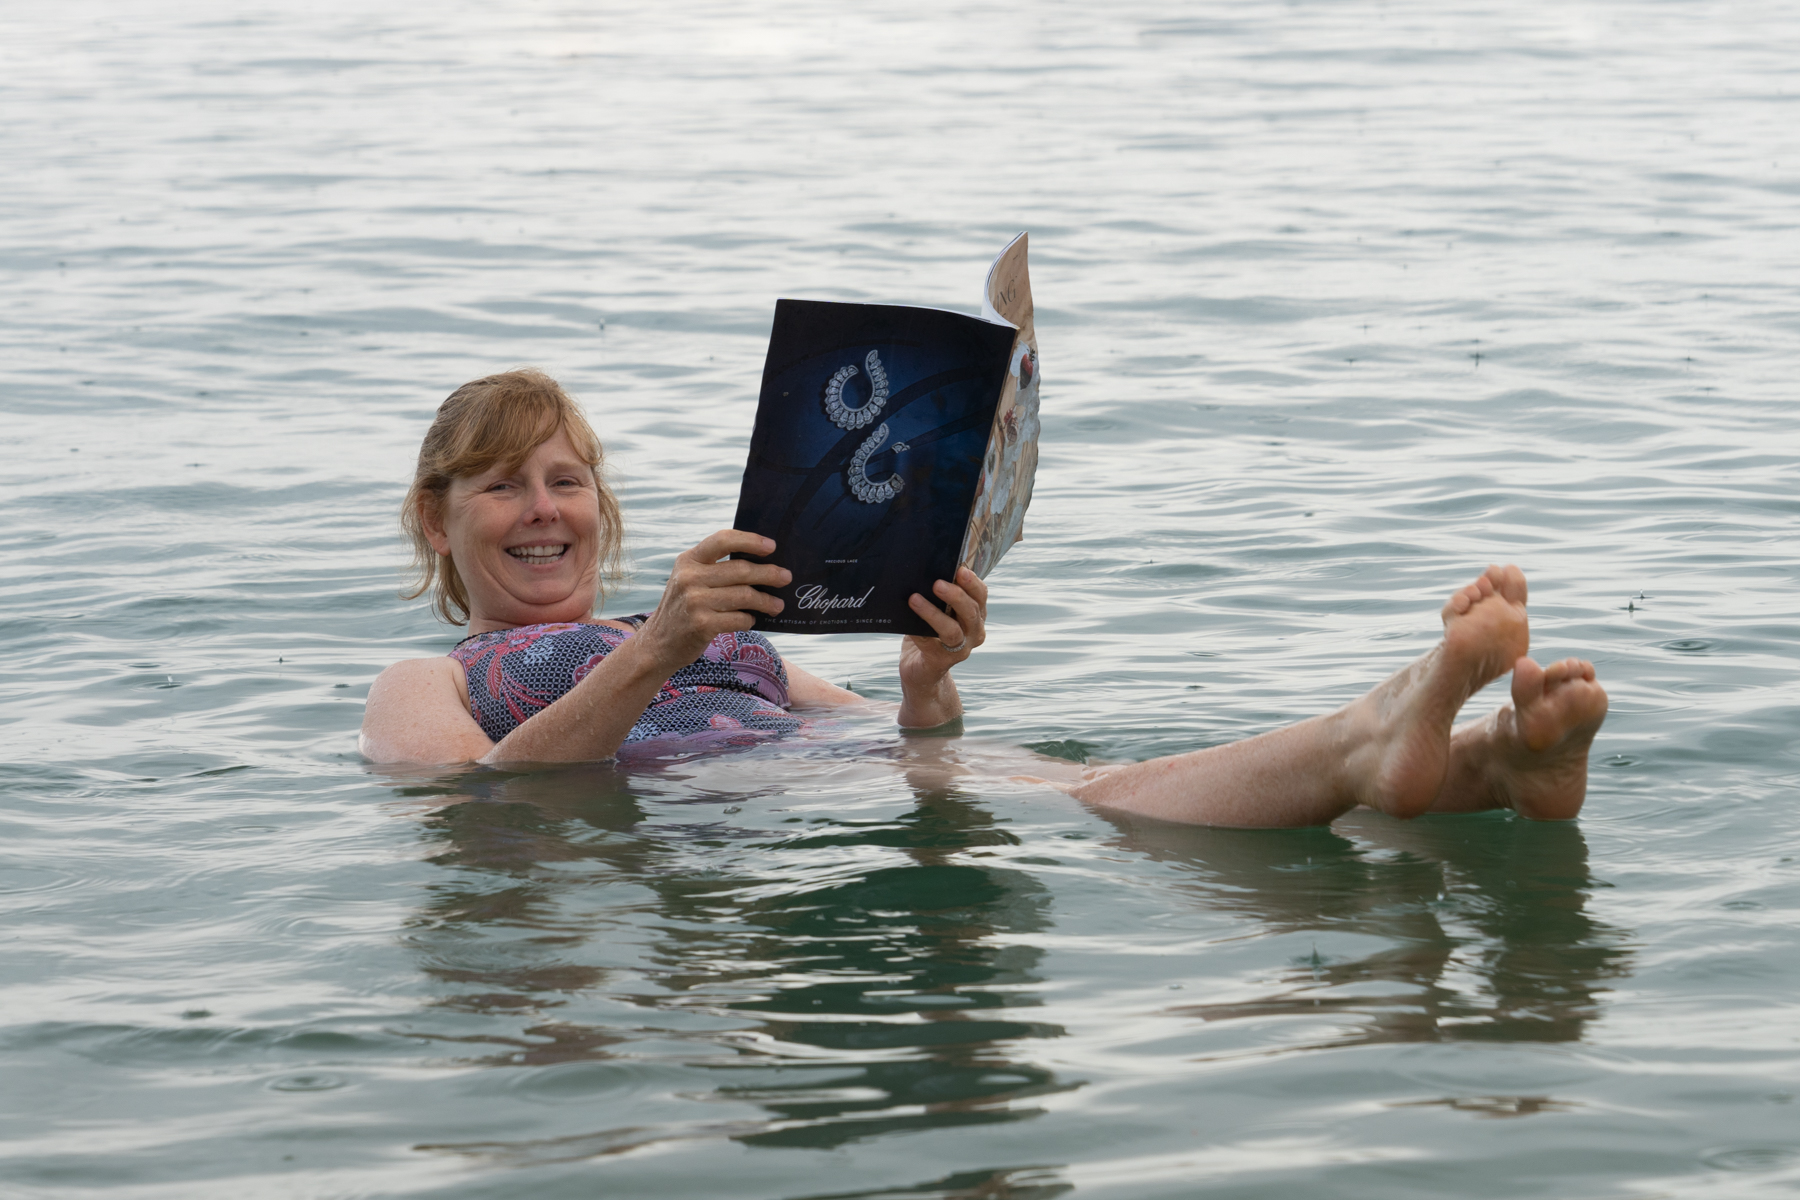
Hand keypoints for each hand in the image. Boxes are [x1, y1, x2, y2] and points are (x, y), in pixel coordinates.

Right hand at [636, 530, 789, 668]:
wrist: (658, 643)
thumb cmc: (683, 608)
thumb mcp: (689, 579)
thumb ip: (715, 568)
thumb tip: (762, 564)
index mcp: (688, 560)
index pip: (723, 540)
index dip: (750, 541)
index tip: (772, 546)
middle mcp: (689, 578)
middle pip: (740, 570)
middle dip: (769, 573)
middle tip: (785, 577)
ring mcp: (694, 602)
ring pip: (745, 595)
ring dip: (766, 601)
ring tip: (777, 605)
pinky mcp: (702, 625)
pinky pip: (739, 619)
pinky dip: (750, 619)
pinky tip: (752, 620)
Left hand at [899, 566, 986, 693]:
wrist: (922, 671)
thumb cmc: (929, 633)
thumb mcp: (938, 612)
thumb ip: (937, 596)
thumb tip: (922, 573)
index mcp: (976, 616)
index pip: (981, 596)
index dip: (972, 582)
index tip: (960, 569)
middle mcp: (974, 633)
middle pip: (971, 612)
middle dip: (956, 595)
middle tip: (937, 583)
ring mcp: (960, 650)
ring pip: (953, 630)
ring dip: (933, 614)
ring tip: (915, 599)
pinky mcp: (941, 662)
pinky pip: (930, 644)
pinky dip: (919, 632)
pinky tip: (908, 625)